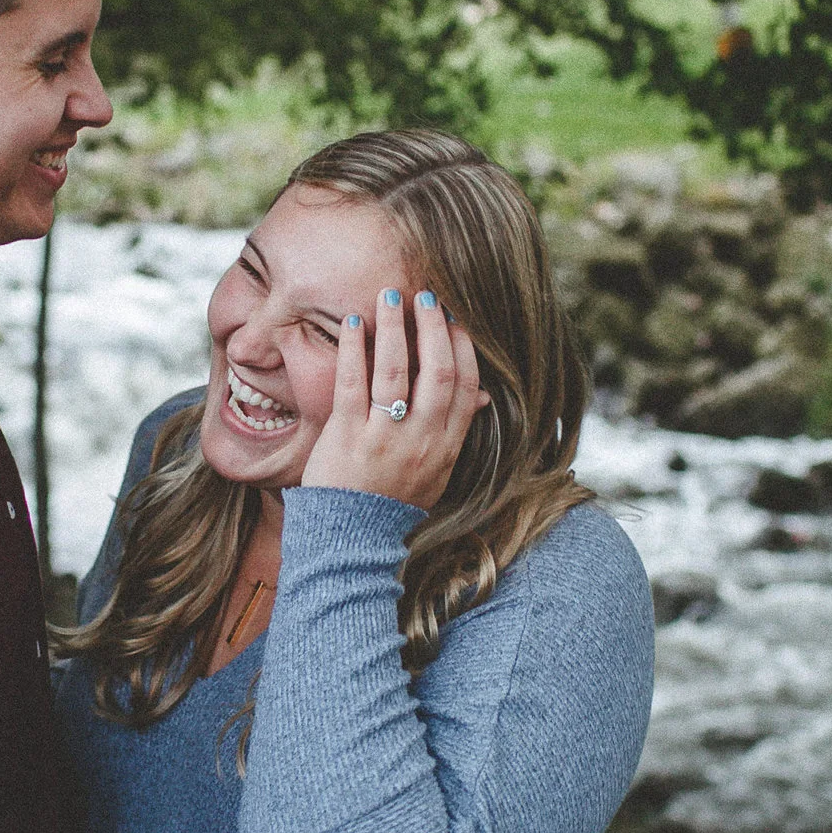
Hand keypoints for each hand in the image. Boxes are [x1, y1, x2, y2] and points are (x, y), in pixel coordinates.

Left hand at [299, 287, 484, 510]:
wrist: (352, 537)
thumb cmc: (393, 499)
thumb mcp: (436, 471)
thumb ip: (455, 430)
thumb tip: (483, 397)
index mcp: (447, 445)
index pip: (466, 385)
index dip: (462, 347)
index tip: (454, 319)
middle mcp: (422, 439)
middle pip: (438, 370)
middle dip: (433, 327)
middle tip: (425, 295)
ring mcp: (385, 436)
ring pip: (397, 370)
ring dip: (395, 327)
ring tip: (389, 297)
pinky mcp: (348, 434)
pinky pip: (354, 381)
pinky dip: (356, 348)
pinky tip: (355, 324)